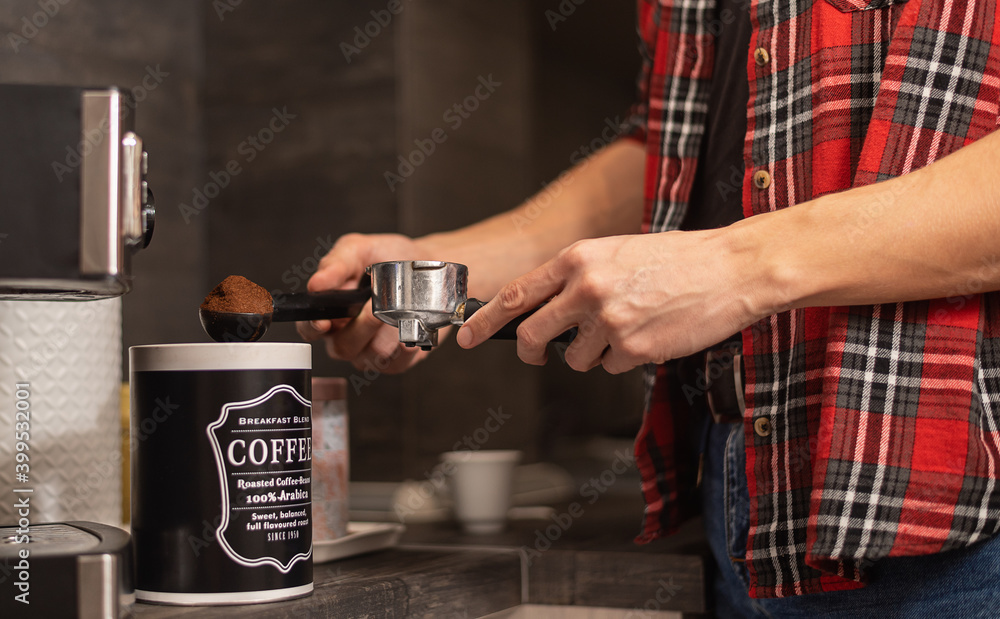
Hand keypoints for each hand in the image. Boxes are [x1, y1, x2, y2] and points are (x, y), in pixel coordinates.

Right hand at [297, 233, 432, 372]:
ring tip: (399, 311)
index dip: (312, 328)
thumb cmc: (390, 258)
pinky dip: (405, 348)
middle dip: (361, 327)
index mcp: (332, 310)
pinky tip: (411, 328)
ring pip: (371, 356)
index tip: (324, 321)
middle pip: (342, 347)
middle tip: (375, 305)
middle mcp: (348, 334)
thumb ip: (336, 263)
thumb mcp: (359, 249)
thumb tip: (316, 283)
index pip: (310, 328)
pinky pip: (395, 364)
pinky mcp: (397, 360)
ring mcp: (371, 350)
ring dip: (386, 333)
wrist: (427, 264)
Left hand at [455, 230, 769, 373]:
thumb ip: (577, 277)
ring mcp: (610, 321)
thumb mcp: (616, 252)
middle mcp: (587, 289)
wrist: (731, 269)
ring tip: (627, 326)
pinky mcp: (634, 350)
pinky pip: (611, 367)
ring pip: (575, 358)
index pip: (517, 295)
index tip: (468, 335)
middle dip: (532, 351)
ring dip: (593, 353)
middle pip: (534, 335)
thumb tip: (544, 309)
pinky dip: (624, 359)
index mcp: (578, 259)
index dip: (486, 319)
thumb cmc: (678, 259)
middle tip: (538, 353)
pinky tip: (649, 334)